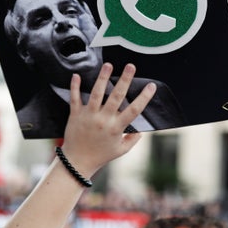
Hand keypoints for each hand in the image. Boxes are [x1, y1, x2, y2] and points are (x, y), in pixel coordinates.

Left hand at [60, 63, 155, 177]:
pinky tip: (77, 75)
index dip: (144, 97)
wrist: (77, 162)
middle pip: (116, 97)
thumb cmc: (100, 156)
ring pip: (96, 94)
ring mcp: (89, 116)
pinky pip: (75, 99)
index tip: (152, 86)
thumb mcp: (121, 150)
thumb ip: (133, 139)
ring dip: (102, 78)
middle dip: (125, 80)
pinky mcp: (75, 115)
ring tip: (108, 65)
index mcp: (116, 128)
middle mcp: (103, 120)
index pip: (134, 110)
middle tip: (131, 66)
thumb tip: (141, 130)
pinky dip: (75, 87)